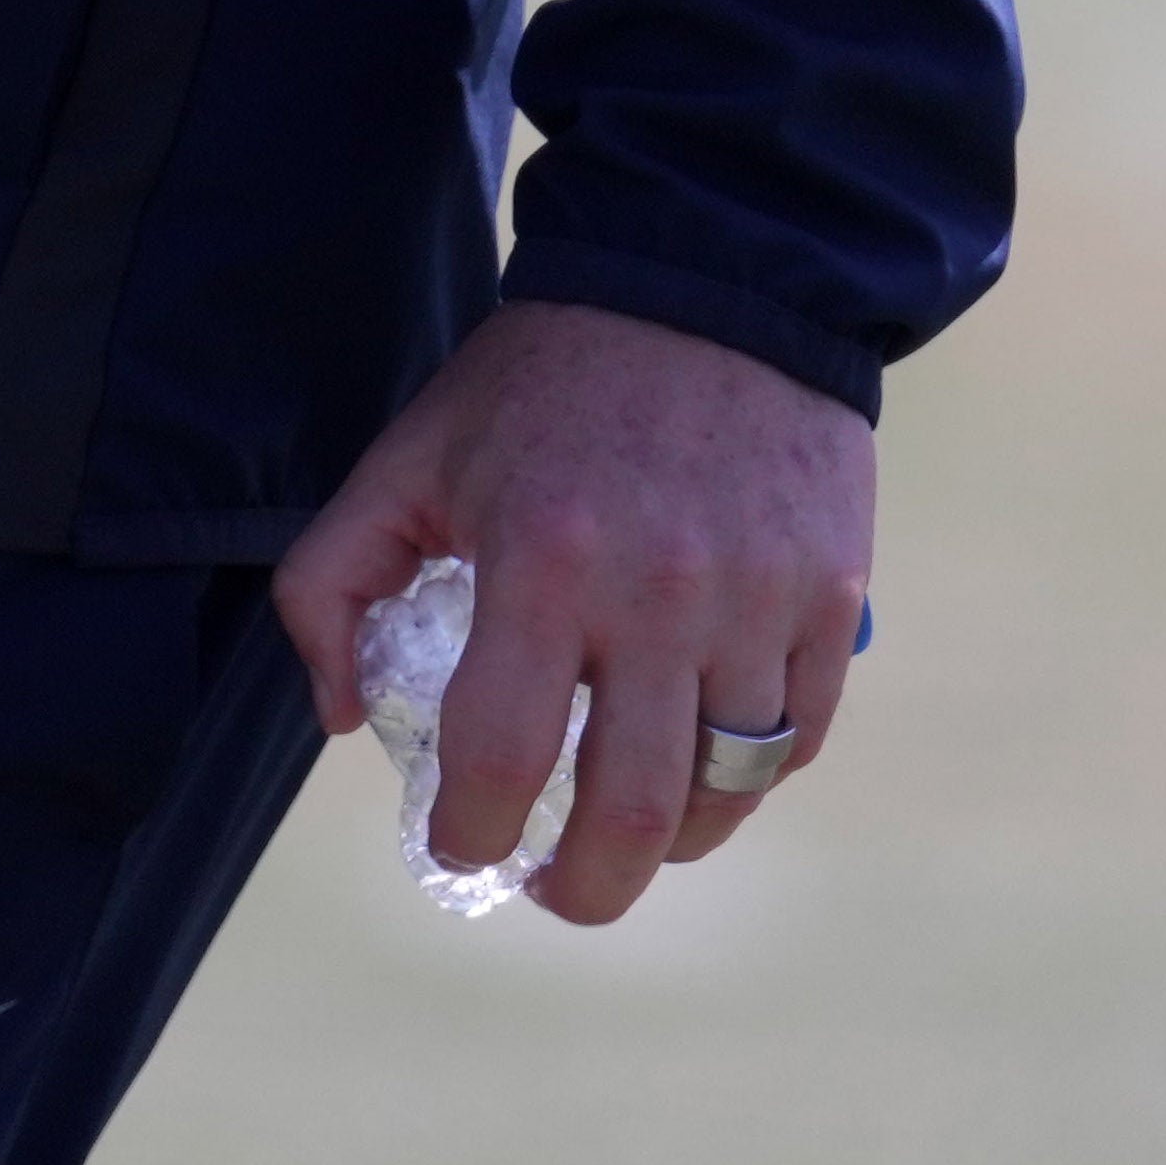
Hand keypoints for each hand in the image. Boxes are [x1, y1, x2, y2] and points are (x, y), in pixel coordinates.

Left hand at [269, 297, 870, 923]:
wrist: (706, 274)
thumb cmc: (541, 379)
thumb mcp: (409, 454)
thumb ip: (332, 581)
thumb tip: (340, 716)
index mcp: (541, 560)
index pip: (500, 760)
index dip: (471, 837)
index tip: (461, 847)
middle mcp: (659, 594)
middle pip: (633, 814)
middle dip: (585, 889)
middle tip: (555, 890)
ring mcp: (759, 599)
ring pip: (727, 789)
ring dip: (673, 844)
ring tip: (631, 839)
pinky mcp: (833, 593)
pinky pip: (796, 734)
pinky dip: (751, 775)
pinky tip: (706, 767)